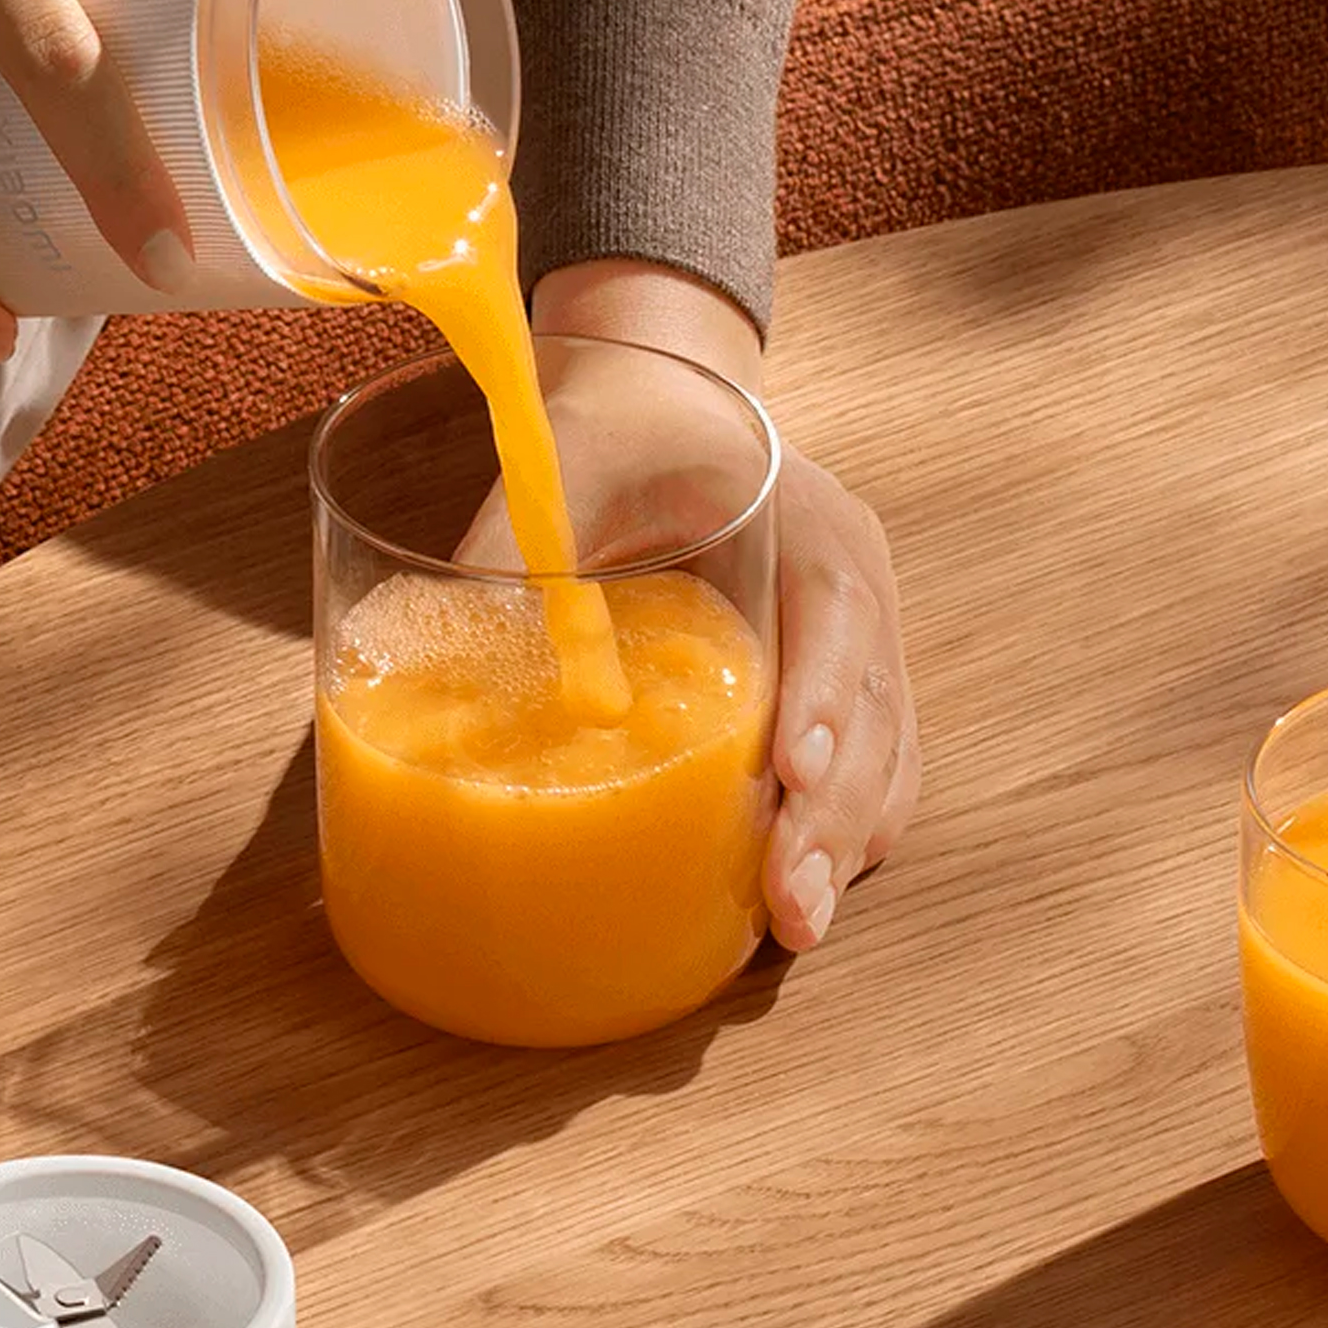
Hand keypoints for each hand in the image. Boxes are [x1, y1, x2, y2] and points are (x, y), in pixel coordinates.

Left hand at [481, 260, 921, 950]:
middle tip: (789, 908)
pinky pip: (866, 768)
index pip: (839, 617)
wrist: (664, 401)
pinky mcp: (828, 686)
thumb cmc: (622, 424)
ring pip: (886, 757)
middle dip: (834, 817)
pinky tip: (788, 891)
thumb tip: (442, 645)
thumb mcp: (571, 457)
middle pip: (878, 713)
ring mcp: (854, 643)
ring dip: (843, 844)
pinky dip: (839, 831)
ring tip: (793, 926)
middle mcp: (854, 589)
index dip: (826, 700)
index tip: (794, 775)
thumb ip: (519, 535)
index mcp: (813, 525)